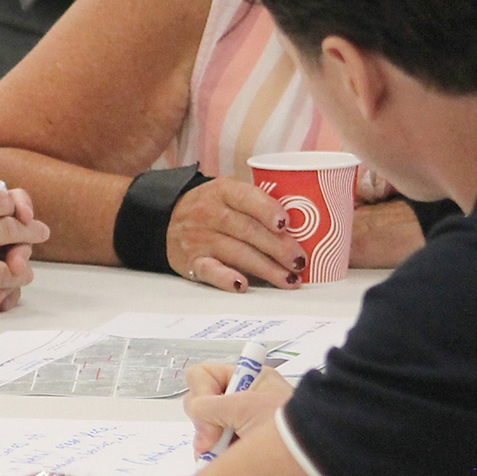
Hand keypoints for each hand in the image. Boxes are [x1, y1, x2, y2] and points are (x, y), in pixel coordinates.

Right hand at [166, 178, 307, 291]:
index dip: (267, 210)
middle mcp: (209, 212)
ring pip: (237, 253)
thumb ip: (259, 203)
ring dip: (267, 268)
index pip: (246, 197)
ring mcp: (199, 238)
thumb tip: (307, 225)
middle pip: (248, 230)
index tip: (286, 224)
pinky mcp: (191, 261)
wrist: (168, 219)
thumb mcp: (230, 193)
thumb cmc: (214, 207)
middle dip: (278, 247)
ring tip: (290, 279)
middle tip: (300, 261)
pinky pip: (210, 270)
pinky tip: (243, 285)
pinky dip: (226, 278)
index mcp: (223, 190)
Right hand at [184, 362, 293, 457]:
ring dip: (210, 445)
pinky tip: (229, 462)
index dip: (201, 393)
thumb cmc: (290, 430)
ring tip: (229, 454)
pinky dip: (215, 458)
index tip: (214, 415)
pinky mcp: (238, 447)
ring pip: (202, 430)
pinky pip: (211, 450)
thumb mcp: (247, 410)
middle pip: (197, 403)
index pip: (201, 375)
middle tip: (219, 441)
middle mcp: (240, 398)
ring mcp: (237, 423)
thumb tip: (196, 427)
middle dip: (205, 425)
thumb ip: (210, 410)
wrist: (319, 461)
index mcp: (247, 379)